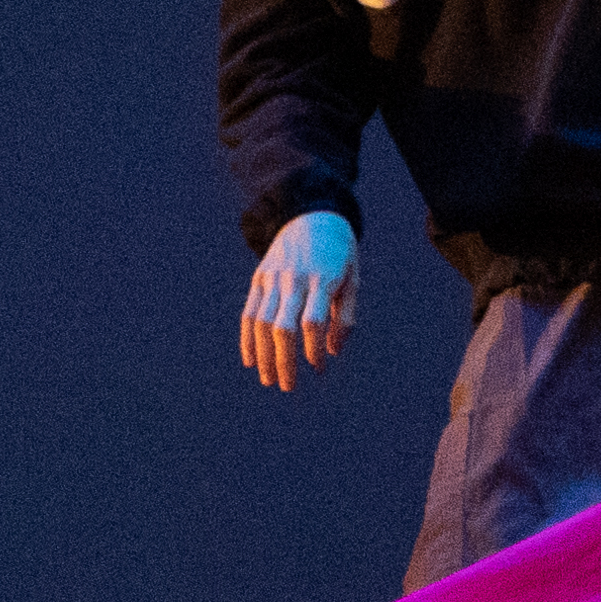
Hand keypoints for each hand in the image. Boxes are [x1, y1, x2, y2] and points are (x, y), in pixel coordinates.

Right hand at [238, 210, 358, 391]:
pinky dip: (248, 338)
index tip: (318, 369)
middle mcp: (294, 279)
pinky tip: (251, 360)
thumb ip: (346, 316)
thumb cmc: (339, 254)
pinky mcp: (260, 277)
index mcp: (322, 279)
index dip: (314, 351)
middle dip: (284, 361)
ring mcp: (273, 277)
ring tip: (269, 379)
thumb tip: (332, 351)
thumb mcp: (352, 279)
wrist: (312, 215)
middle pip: (283, 327)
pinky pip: (249, 312)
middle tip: (288, 386)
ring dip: (263, 355)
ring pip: (261, 323)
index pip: (313, 323)